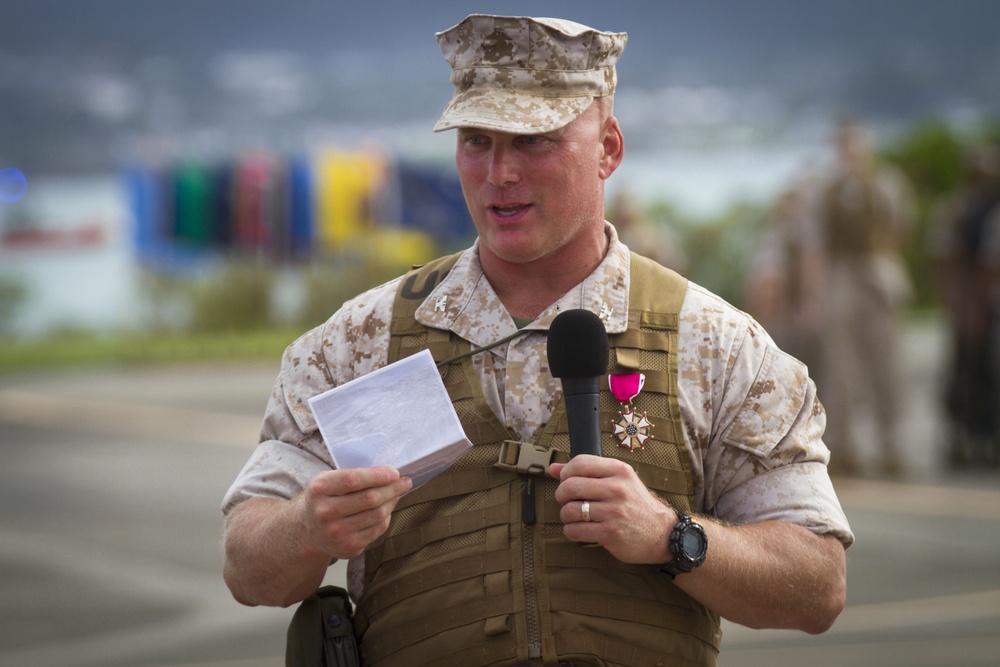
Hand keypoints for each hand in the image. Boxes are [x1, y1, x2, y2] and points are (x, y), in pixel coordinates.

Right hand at [296, 466, 411, 559]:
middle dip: (392, 488)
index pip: (354, 480)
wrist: (307, 531)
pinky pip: (377, 529)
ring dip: (392, 502)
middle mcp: (326, 512)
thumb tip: (390, 475)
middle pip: (370, 499)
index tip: (395, 473)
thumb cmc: (324, 499)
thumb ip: (353, 475)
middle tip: (406, 482)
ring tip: (397, 493)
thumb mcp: (328, 481)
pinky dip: (387, 517)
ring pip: (377, 515)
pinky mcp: (348, 547)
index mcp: (320, 489)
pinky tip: (387, 509)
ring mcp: (337, 533)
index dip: (378, 476)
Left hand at [550, 456, 674, 563]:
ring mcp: (614, 512)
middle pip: (570, 486)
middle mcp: (617, 489)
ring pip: (570, 510)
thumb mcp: (618, 480)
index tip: (565, 481)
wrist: (661, 533)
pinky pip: (575, 530)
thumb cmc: (635, 504)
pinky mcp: (610, 533)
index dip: (565, 472)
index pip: (580, 463)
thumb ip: (587, 472)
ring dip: (565, 515)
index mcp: (619, 471)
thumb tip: (553, 468)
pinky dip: (571, 531)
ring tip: (574, 516)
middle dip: (561, 495)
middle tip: (566, 500)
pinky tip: (579, 529)